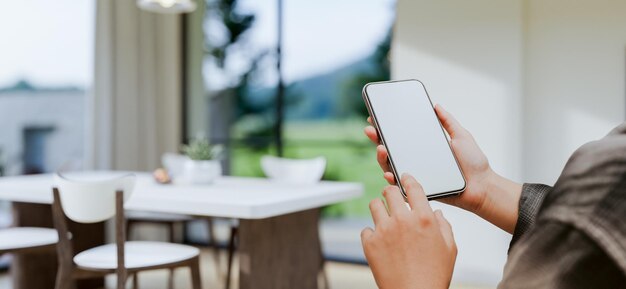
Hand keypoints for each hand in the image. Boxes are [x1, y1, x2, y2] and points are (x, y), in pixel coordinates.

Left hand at [361, 174, 456, 288]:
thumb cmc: (434, 275)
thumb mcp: (450, 248)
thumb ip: (444, 226)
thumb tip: (436, 214)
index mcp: (424, 218)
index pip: (413, 187)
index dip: (407, 179)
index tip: (404, 178)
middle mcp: (402, 220)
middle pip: (389, 191)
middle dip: (391, 193)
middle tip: (393, 199)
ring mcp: (384, 230)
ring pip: (374, 205)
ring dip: (380, 209)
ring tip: (385, 219)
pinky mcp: (370, 243)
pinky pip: (366, 229)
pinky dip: (372, 234)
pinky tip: (381, 242)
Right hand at [365, 104, 490, 212]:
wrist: (482, 186)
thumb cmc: (474, 164)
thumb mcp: (461, 136)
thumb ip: (448, 122)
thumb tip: (436, 105)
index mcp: (423, 148)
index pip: (400, 136)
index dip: (386, 128)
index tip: (376, 117)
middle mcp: (416, 160)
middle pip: (390, 149)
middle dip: (377, 139)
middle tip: (371, 130)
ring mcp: (416, 174)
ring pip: (391, 166)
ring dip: (381, 157)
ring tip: (381, 148)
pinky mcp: (418, 189)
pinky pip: (401, 185)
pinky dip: (392, 179)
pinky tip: (389, 172)